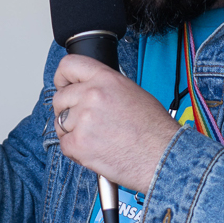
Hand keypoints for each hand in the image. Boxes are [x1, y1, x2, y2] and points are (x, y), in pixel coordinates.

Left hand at [52, 55, 180, 192]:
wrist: (163, 157)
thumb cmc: (154, 129)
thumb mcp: (132, 92)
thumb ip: (105, 87)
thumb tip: (87, 89)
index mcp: (105, 79)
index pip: (69, 65)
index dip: (62, 77)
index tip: (63, 85)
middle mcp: (92, 95)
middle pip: (60, 98)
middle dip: (67, 110)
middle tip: (84, 121)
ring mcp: (83, 119)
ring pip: (60, 122)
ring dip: (72, 131)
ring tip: (96, 138)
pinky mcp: (78, 144)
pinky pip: (64, 144)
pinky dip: (76, 150)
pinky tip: (95, 149)